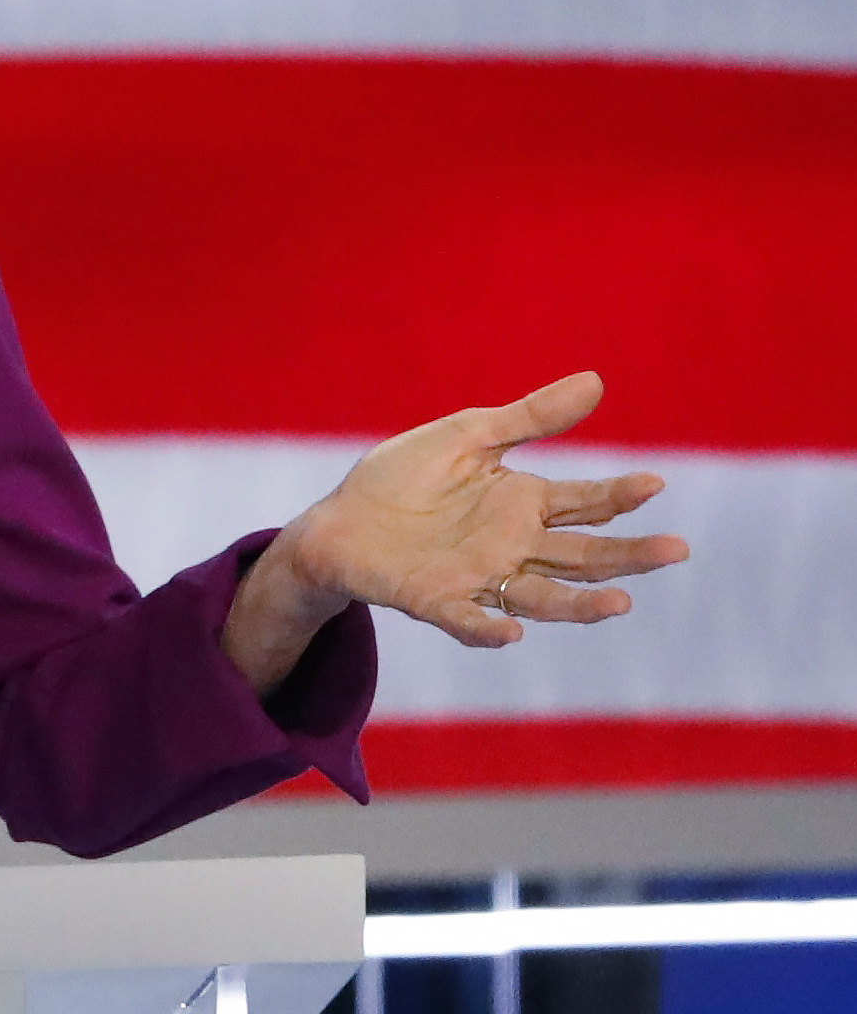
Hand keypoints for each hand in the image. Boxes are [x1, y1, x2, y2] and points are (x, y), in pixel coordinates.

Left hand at [264, 371, 689, 651]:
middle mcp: (512, 547)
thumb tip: (596, 381)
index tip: (654, 483)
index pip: (585, 504)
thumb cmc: (404, 478)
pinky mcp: (434, 600)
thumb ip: (529, 418)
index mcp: (522, 504)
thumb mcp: (467, 436)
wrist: (339, 520)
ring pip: (540, 597)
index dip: (619, 495)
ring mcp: (478, 578)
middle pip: (582, 557)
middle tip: (675, 550)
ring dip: (578, 605)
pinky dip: (487, 628)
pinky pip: (466, 619)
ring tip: (619, 604)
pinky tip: (509, 632)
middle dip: (628, 556)